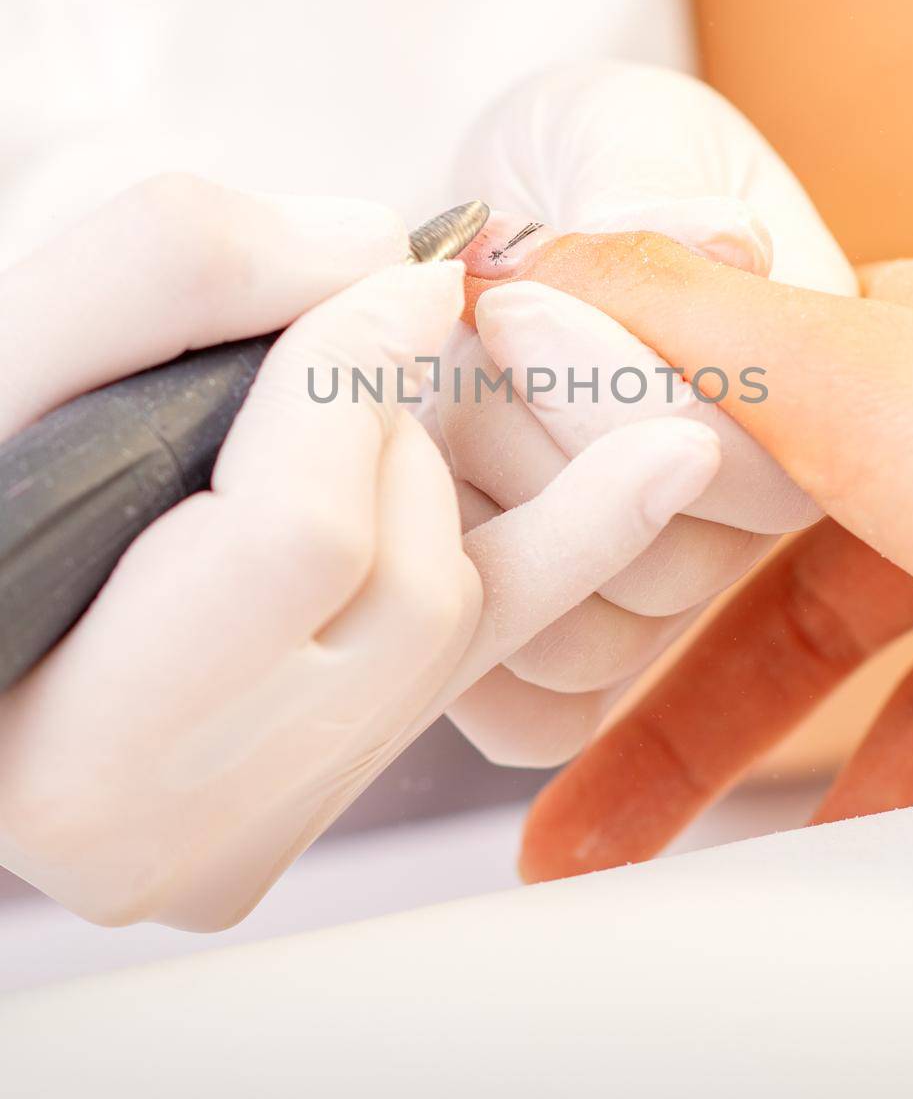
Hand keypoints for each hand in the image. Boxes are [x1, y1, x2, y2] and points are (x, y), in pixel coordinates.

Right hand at [0, 178, 718, 926]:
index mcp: (69, 742)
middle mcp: (166, 835)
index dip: (358, 384)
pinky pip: (480, 671)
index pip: (301, 543)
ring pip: (453, 628)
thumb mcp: (17, 334)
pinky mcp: (310, 802)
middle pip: (404, 592)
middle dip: (395, 434)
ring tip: (352, 412)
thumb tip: (384, 259)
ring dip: (432, 480)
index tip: (398, 281)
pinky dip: (566, 554)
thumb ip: (181, 264)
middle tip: (339, 354)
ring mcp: (249, 839)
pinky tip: (661, 463)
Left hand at [435, 63, 855, 765]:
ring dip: (478, 527)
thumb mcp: (617, 132)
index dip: (617, 389)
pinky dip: (463, 650)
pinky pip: (541, 706)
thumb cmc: (579, 159)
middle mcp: (749, 498)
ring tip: (428, 414)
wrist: (505, 222)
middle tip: (455, 341)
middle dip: (527, 445)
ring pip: (595, 643)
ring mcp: (661, 571)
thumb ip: (649, 186)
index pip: (757, 447)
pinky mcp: (573, 619)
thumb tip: (716, 249)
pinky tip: (412, 544)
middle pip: (672, 566)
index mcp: (804, 378)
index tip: (506, 297)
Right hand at [488, 235, 912, 877]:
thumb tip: (523, 253)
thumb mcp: (871, 385)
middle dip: (658, 705)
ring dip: (758, 763)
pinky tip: (844, 844)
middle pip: (775, 580)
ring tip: (664, 859)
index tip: (526, 616)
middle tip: (567, 811)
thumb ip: (694, 326)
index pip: (719, 429)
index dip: (608, 528)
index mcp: (911, 346)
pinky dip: (889, 785)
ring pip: (867, 666)